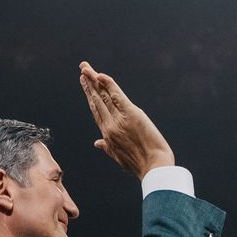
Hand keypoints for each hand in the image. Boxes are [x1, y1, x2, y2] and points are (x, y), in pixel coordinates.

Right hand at [80, 61, 174, 176]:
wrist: (154, 168)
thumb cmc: (140, 165)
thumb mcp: (119, 158)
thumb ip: (107, 147)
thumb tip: (97, 143)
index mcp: (107, 135)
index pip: (96, 111)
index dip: (90, 96)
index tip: (86, 85)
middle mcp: (110, 126)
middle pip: (97, 100)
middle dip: (89, 84)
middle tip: (82, 70)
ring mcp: (119, 119)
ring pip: (103, 96)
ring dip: (94, 80)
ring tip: (87, 68)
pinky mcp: (131, 113)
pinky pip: (116, 95)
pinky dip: (108, 84)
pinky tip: (101, 75)